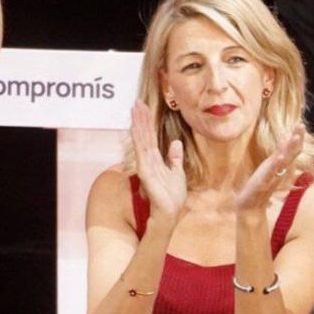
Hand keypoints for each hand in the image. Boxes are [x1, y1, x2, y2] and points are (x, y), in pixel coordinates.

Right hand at [130, 100, 185, 223]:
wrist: (170, 212)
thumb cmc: (172, 196)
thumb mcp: (177, 172)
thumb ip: (174, 158)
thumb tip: (175, 142)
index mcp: (156, 160)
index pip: (150, 137)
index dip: (147, 122)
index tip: (144, 108)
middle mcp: (148, 160)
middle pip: (144, 135)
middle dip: (141, 118)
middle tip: (137, 102)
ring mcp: (145, 164)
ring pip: (141, 139)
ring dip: (138, 124)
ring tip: (136, 108)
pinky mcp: (145, 171)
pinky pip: (141, 151)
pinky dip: (139, 138)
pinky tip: (136, 127)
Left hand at [234, 127, 303, 213]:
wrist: (251, 206)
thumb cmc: (260, 186)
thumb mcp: (269, 168)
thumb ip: (278, 155)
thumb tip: (284, 140)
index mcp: (280, 166)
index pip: (291, 150)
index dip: (296, 138)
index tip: (301, 124)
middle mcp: (279, 170)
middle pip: (290, 153)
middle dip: (296, 139)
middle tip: (301, 125)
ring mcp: (272, 176)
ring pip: (284, 161)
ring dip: (289, 149)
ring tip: (295, 137)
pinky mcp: (264, 182)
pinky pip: (272, 172)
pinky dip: (277, 165)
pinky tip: (280, 157)